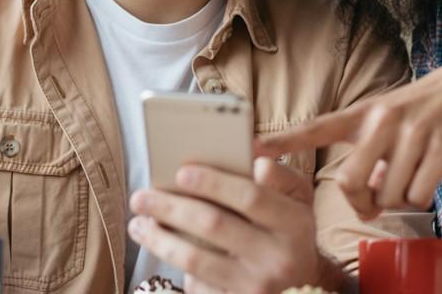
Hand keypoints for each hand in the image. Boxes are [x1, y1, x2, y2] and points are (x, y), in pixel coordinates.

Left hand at [128, 157, 343, 293]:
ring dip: (160, 241)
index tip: (181, 172)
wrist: (303, 285)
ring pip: (197, 261)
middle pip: (214, 226)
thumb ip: (280, 176)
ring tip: (138, 225)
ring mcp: (257, 287)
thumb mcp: (300, 201)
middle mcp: (278, 258)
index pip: (249, 197)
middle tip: (140, 197)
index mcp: (295, 224)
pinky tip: (166, 252)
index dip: (213, 183)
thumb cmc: (291, 233)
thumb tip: (256, 161)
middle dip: (171, 208)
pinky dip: (179, 269)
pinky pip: (199, 287)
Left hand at [255, 60, 441, 219]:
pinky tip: (429, 177)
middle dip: (362, 204)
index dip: (282, 140)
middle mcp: (382, 120)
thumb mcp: (387, 118)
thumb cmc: (424, 110)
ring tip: (411, 177)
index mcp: (362, 113)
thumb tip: (364, 199)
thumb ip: (366, 153)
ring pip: (388, 195)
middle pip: (350, 183)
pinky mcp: (441, 146)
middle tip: (374, 202)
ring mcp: (412, 132)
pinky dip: (422, 197)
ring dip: (399, 200)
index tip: (251, 148)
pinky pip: (419, 195)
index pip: (315, 128)